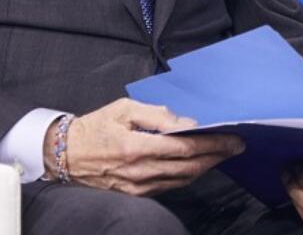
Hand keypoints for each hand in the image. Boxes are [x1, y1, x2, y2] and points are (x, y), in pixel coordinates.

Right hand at [44, 97, 244, 195]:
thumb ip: (155, 114)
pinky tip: (196, 165)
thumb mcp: (122, 109)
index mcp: (137, 146)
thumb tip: (185, 122)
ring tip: (220, 154)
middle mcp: (141, 170)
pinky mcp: (139, 193)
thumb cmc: (94, 128)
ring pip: (184, 178)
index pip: (186, 147)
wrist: (66, 154)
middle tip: (236, 146)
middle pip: (191, 166)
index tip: (232, 138)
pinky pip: (172, 185)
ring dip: (206, 167)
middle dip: (217, 156)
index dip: (213, 144)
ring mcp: (141, 185)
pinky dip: (188, 174)